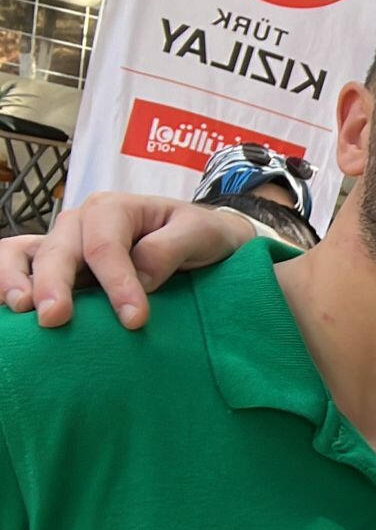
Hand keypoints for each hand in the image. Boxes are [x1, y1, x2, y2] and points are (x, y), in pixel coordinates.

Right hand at [0, 192, 256, 329]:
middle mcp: (81, 223)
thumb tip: (141, 278)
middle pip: (60, 252)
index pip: (107, 248)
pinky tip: (13, 306)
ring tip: (20, 308)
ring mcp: (66, 243)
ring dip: (19, 280)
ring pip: (32, 256)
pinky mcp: (61, 265)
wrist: (203, 238)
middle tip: (55, 319)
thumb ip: (169, 249)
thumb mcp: (199, 233)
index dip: (117, 283)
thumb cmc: (200, 234)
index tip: (134, 319)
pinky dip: (12, 281)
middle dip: (56, 285)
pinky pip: (24, 265)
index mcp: (114, 209)